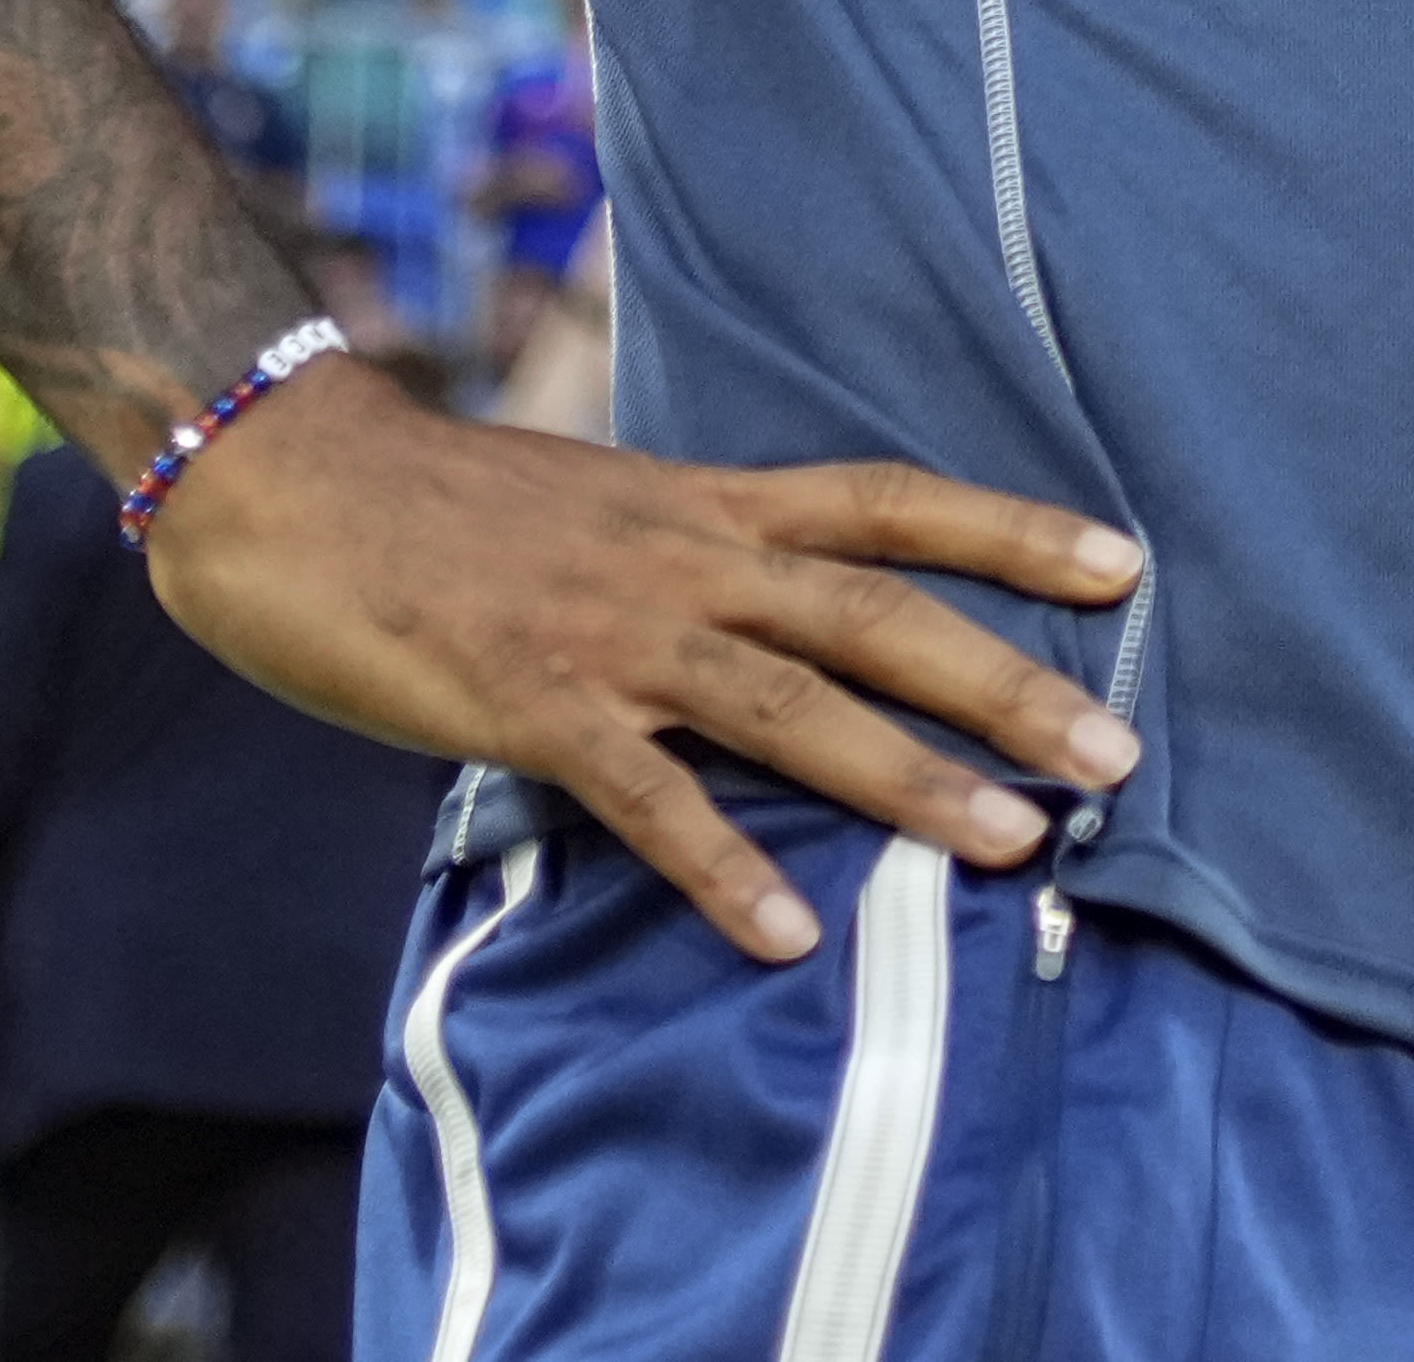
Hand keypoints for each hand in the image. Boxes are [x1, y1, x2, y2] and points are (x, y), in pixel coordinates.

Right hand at [140, 364, 1143, 964]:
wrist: (289, 478)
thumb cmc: (440, 503)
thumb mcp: (601, 504)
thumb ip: (691, 554)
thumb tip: (765, 607)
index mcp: (707, 504)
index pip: (889, 502)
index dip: (1009, 529)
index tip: (1123, 563)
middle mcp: (685, 559)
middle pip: (878, 613)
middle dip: (1007, 681)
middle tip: (1118, 752)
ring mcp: (613, 632)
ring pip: (792, 705)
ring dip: (907, 778)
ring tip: (1008, 844)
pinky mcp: (529, 704)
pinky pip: (646, 798)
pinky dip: (718, 864)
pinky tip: (781, 935)